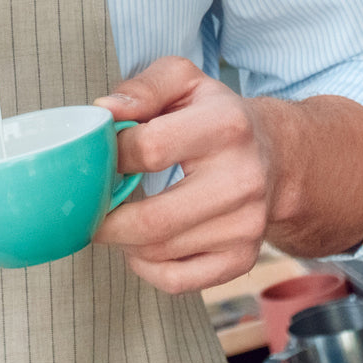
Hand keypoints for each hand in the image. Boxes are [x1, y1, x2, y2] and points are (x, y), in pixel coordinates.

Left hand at [91, 56, 275, 293]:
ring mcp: (245, 226)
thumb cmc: (215, 114)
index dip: (110, 155)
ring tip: (113, 218)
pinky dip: (145, 269)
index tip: (98, 155)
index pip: (148, 150)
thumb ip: (141, 88)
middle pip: (153, 219)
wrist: (276, 155)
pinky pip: (178, 281)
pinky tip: (138, 246)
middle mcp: (241, 181)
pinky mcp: (242, 258)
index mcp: (225, 126)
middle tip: (87, 206)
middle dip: (105, 218)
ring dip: (122, 241)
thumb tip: (105, 111)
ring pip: (159, 253)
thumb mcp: (182, 81)